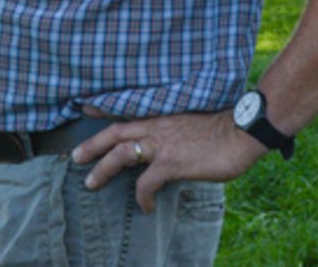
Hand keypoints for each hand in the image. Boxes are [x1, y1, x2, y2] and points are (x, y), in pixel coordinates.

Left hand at [71, 111, 264, 212]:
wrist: (242, 132)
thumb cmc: (224, 130)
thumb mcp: (194, 124)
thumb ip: (178, 132)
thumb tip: (175, 146)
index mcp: (163, 116)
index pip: (128, 111)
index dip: (104, 111)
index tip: (86, 109)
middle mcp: (158, 126)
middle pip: (115, 133)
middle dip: (92, 146)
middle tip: (76, 157)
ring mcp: (162, 144)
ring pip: (120, 154)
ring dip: (102, 169)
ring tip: (91, 183)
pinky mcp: (171, 162)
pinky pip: (145, 183)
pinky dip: (142, 197)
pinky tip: (146, 207)